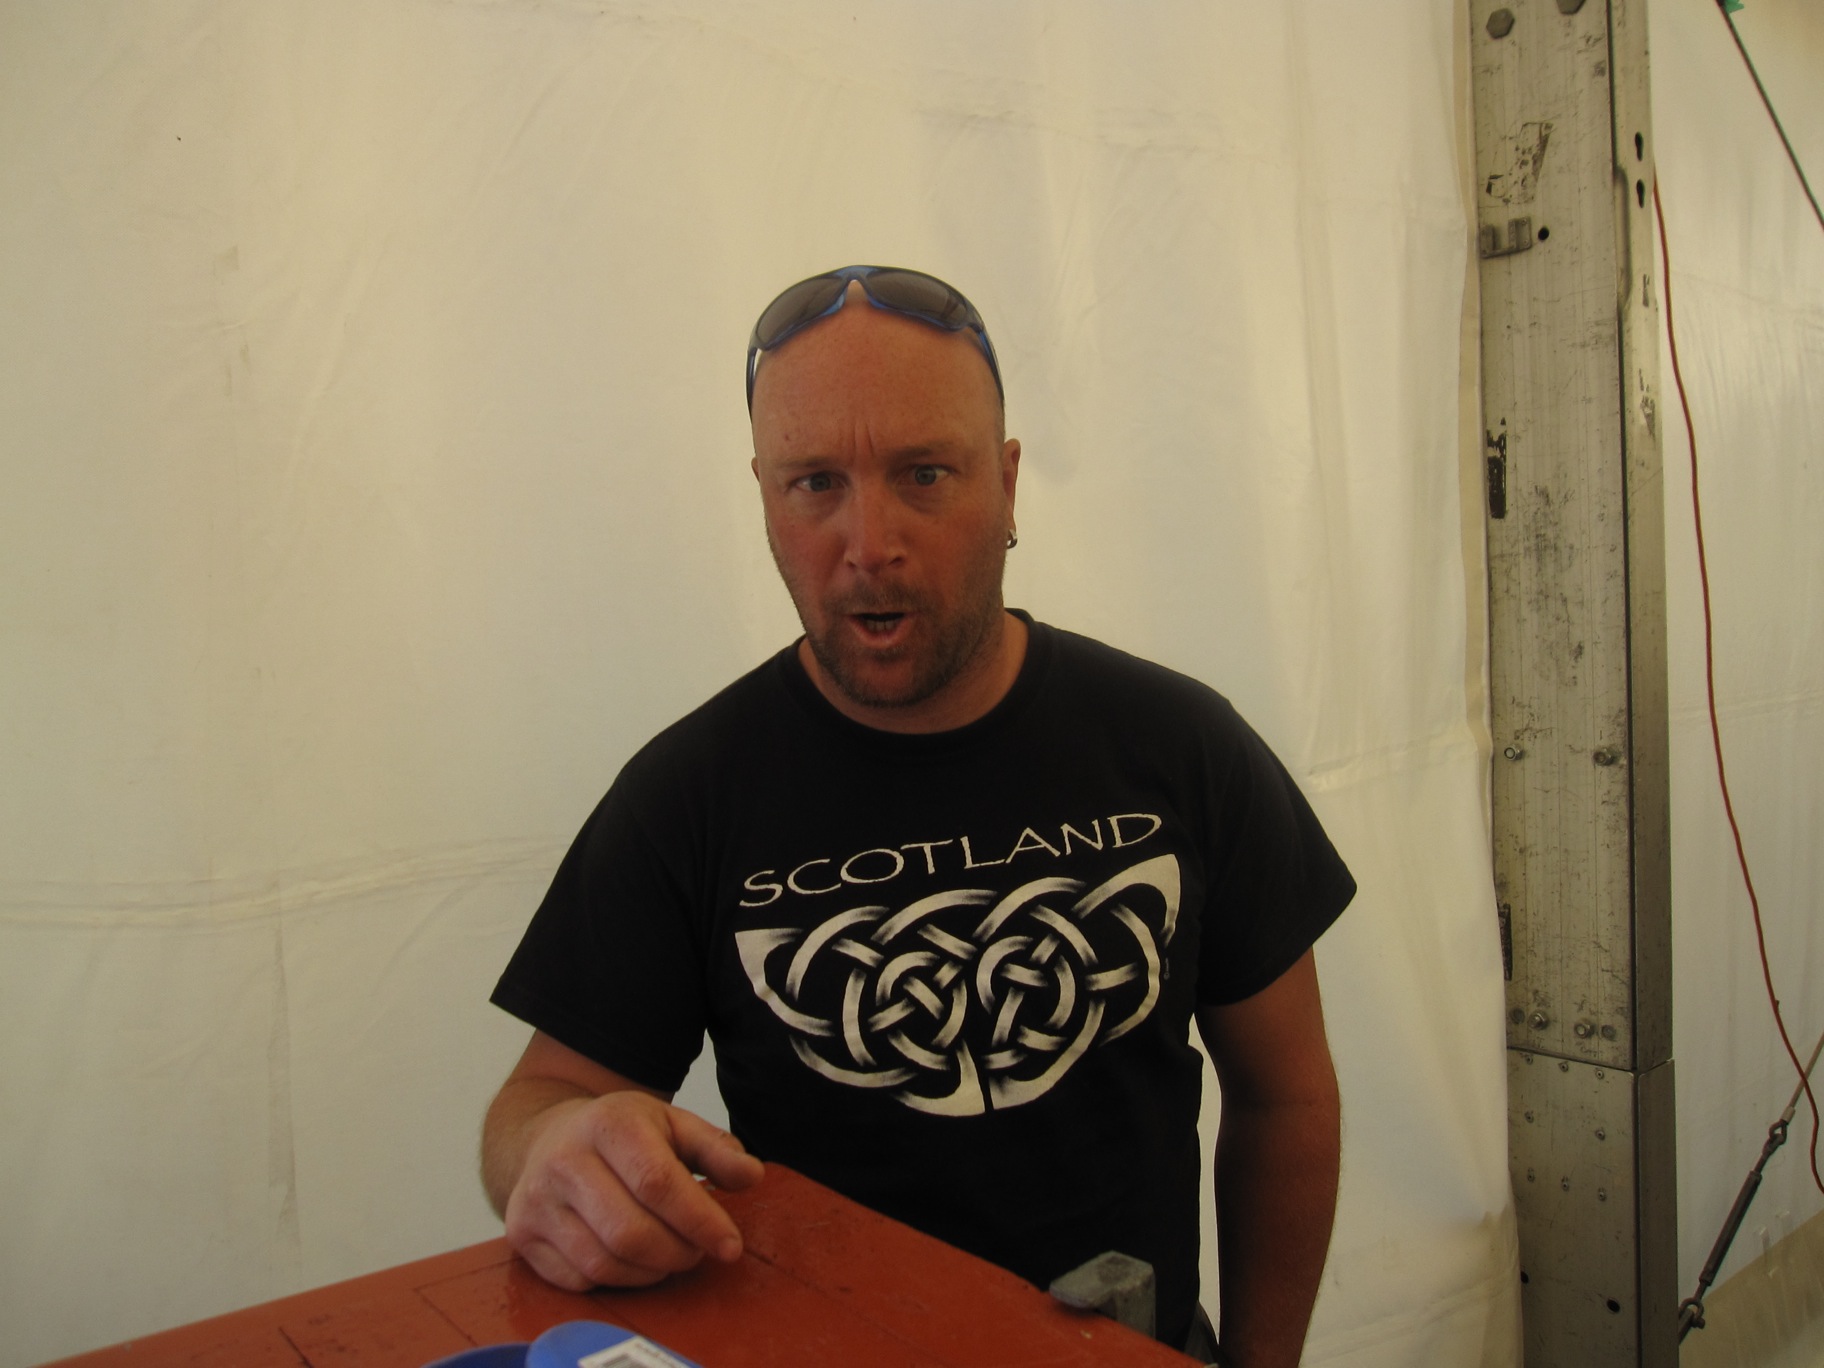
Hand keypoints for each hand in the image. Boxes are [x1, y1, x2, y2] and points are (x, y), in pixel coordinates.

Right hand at [503, 1090, 764, 1289]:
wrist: (545, 1136)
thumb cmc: (619, 1133)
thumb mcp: (672, 1124)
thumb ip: (716, 1149)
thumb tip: (751, 1176)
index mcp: (608, 1124)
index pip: (657, 1182)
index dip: (699, 1220)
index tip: (730, 1244)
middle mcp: (564, 1161)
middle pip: (630, 1232)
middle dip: (677, 1252)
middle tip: (697, 1250)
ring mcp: (536, 1201)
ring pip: (604, 1263)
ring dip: (650, 1271)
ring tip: (670, 1254)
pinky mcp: (522, 1236)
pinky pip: (579, 1280)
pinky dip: (617, 1280)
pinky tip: (634, 1261)